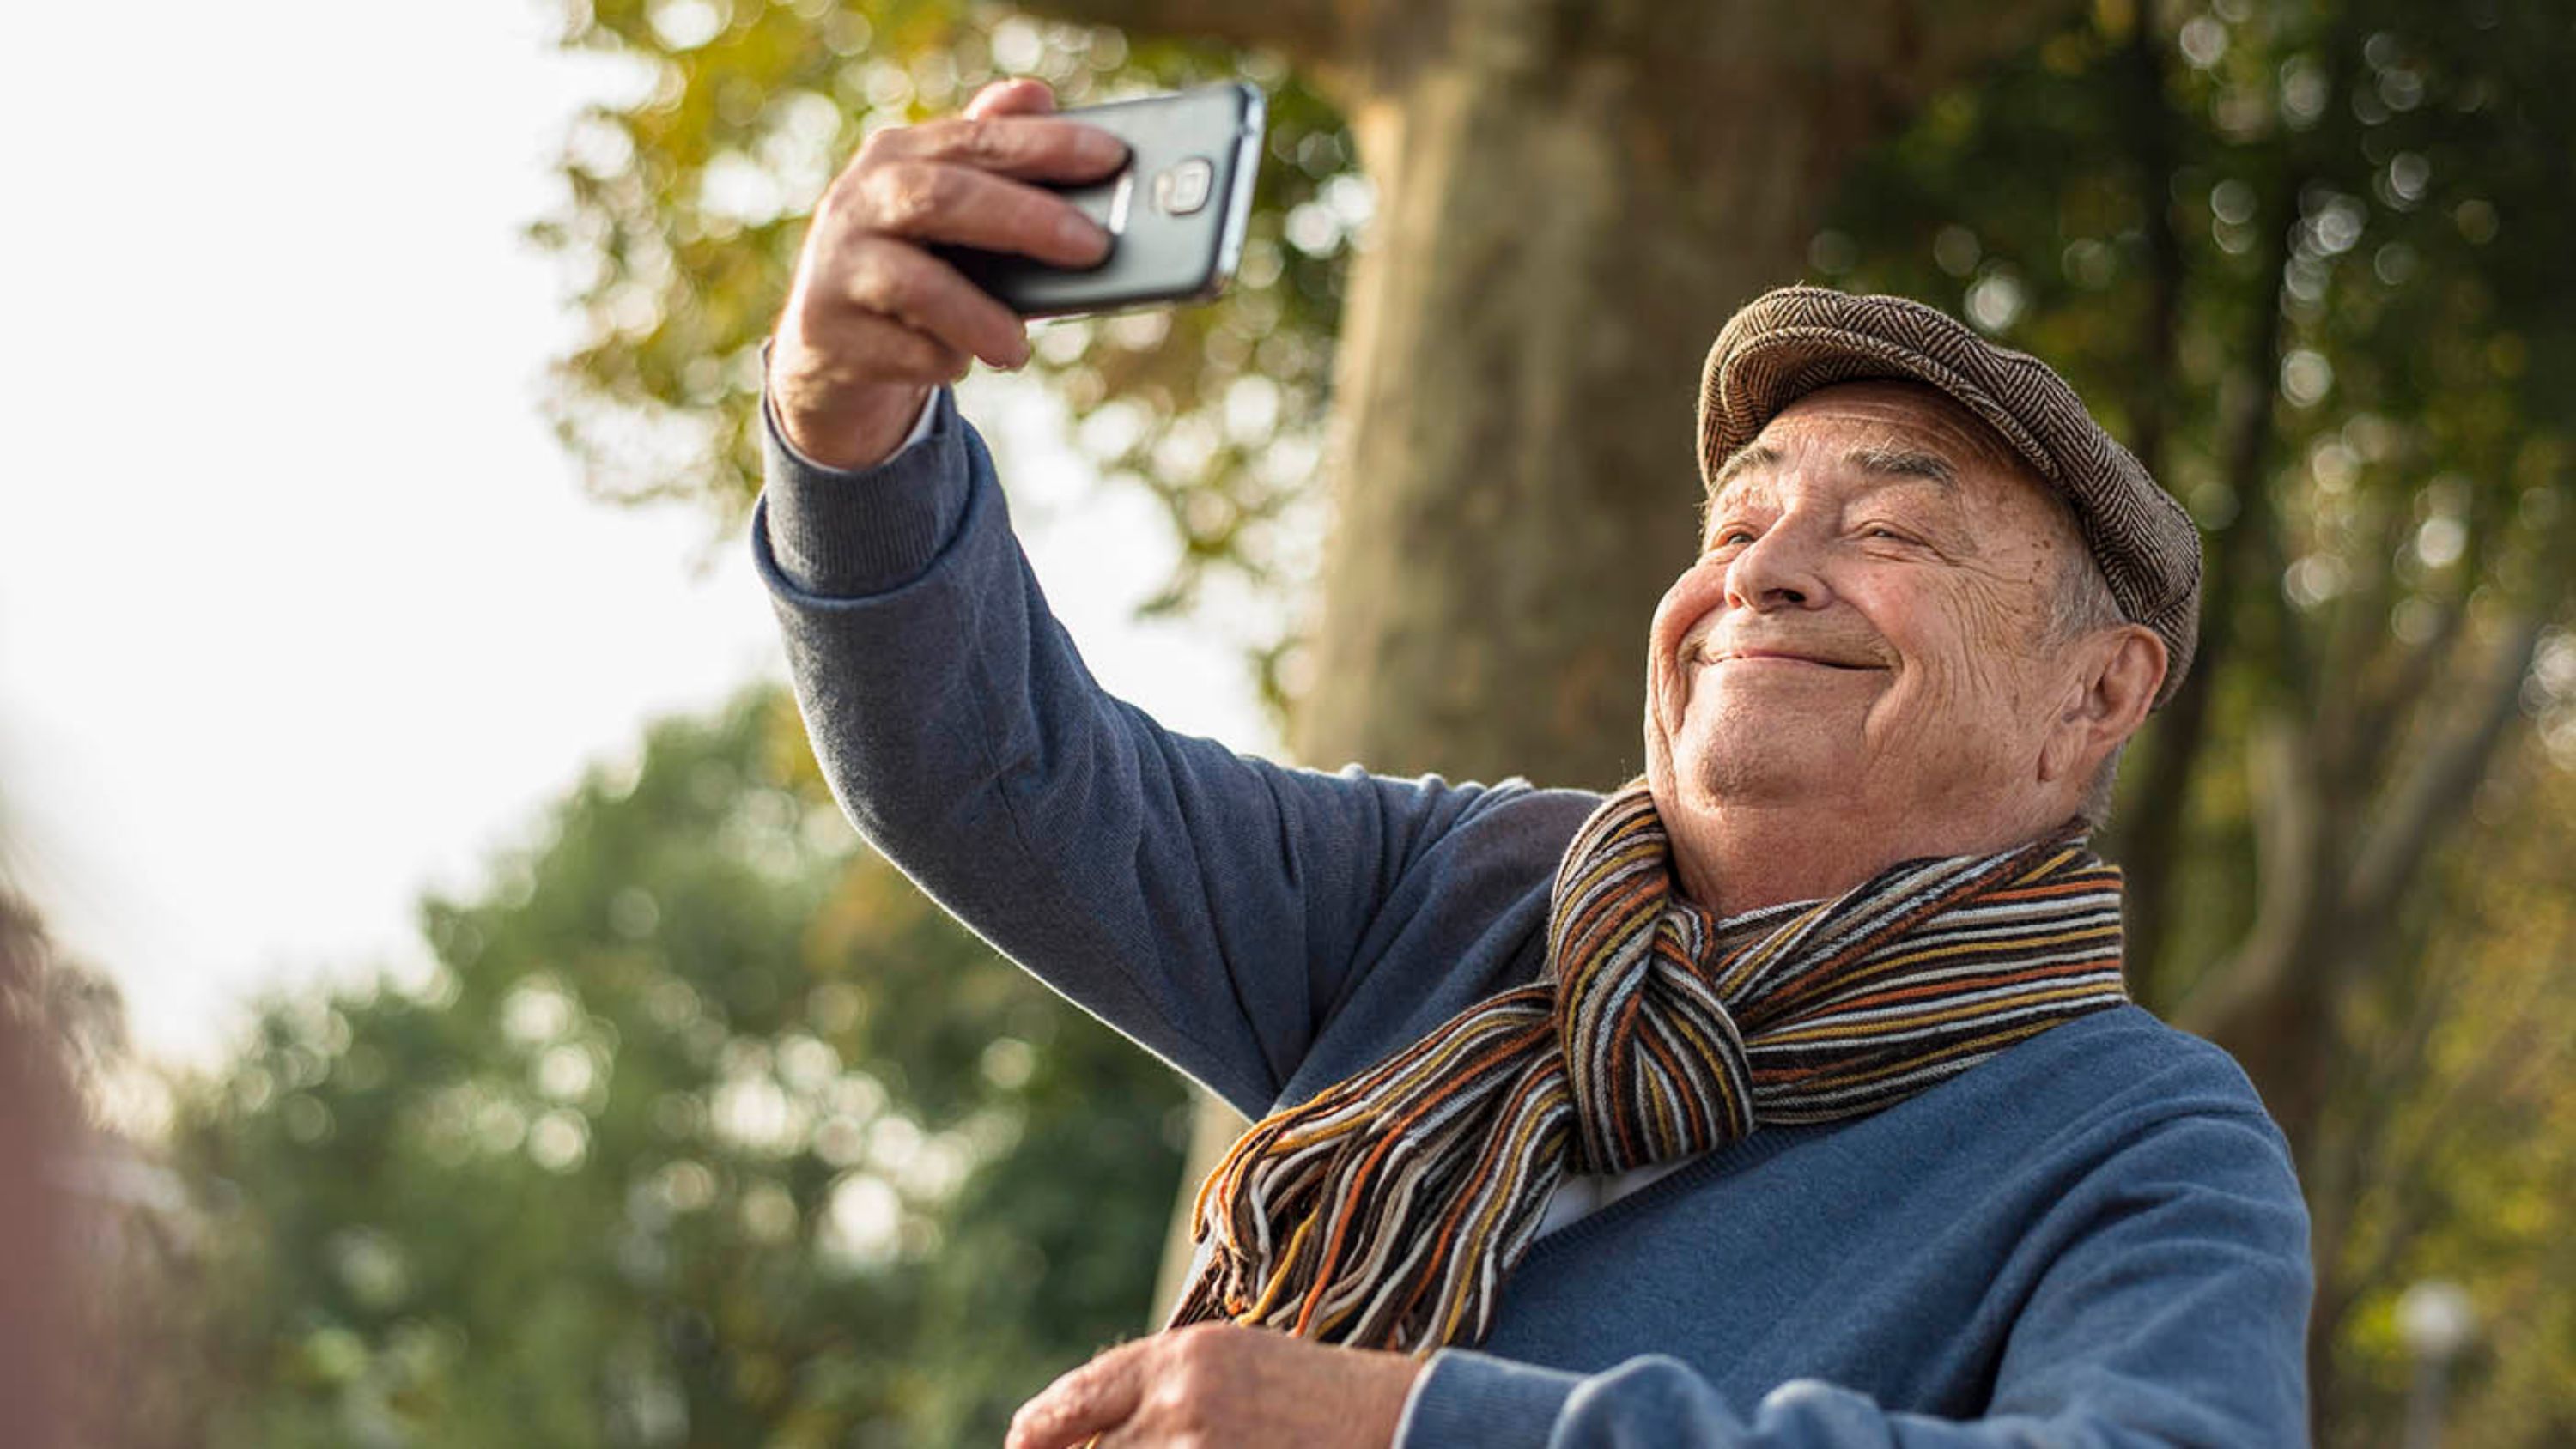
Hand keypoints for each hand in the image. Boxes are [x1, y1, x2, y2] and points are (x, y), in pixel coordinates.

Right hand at [768, 78, 1125, 468]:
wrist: (831, 343)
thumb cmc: (915, 261)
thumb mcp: (948, 205)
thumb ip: (991, 153)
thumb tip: (1037, 93)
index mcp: (899, 155)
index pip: (978, 139)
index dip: (1045, 145)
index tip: (1112, 156)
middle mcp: (859, 200)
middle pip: (946, 197)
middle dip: (1027, 219)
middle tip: (1094, 246)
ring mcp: (839, 267)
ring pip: (916, 285)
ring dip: (980, 317)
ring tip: (1018, 347)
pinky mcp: (832, 334)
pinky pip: (903, 351)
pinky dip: (942, 360)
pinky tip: (960, 362)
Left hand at [1005, 1322, 1423, 1448]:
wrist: (1401, 1426)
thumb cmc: (1322, 1399)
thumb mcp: (1238, 1367)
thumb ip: (1168, 1387)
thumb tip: (1095, 1426)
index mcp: (1183, 1354)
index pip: (1080, 1394)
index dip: (1039, 1427)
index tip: (1021, 1443)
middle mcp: (1181, 1399)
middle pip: (1085, 1447)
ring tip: (1162, 1444)